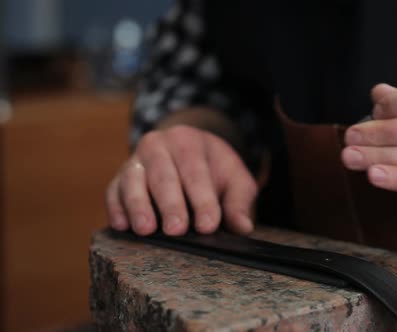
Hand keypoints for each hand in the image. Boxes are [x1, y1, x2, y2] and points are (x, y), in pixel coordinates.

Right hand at [106, 125, 256, 235]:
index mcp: (188, 141)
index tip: (208, 225)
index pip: (195, 171)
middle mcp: (157, 145)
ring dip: (138, 206)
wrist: (186, 150)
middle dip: (170, 204)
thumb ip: (239, 201)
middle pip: (163, 175)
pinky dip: (116, 208)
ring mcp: (135, 160)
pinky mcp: (118, 178)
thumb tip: (243, 227)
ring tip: (146, 229)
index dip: (202, 199)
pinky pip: (113, 191)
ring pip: (133, 180)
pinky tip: (122, 226)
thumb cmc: (214, 169)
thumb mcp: (235, 179)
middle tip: (177, 230)